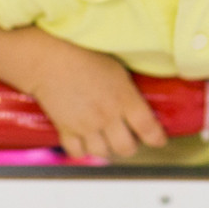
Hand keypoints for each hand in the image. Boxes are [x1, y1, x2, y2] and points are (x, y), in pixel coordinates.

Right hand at [27, 42, 167, 160]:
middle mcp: (107, 115)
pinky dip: (82, 150)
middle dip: (130, 145)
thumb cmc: (83, 54)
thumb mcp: (116, 68)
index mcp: (124, 97)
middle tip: (129, 137)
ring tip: (106, 139)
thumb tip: (139, 101)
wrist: (49, 58)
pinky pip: (78, 152)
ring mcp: (86, 125)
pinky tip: (85, 140)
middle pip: (126, 147)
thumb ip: (128, 89)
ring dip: (107, 148)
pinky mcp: (66, 129)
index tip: (159, 139)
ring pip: (103, 153)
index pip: (148, 128)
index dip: (157, 138)